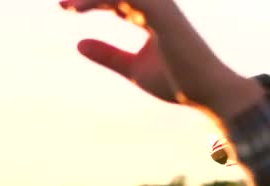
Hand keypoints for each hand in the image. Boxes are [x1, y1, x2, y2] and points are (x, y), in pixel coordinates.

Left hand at [60, 0, 263, 118]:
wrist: (207, 93)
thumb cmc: (178, 82)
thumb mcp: (133, 69)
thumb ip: (109, 55)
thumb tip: (78, 43)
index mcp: (150, 15)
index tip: (65, 7)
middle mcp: (155, 5)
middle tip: (62, 3)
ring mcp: (159, 6)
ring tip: (67, 5)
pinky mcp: (162, 12)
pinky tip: (77, 8)